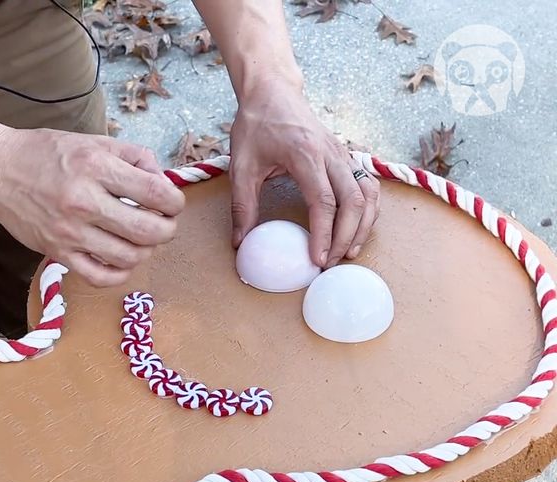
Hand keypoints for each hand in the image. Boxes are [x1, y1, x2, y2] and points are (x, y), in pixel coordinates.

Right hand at [0, 127, 184, 285]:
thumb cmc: (46, 153)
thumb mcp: (92, 141)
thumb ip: (133, 157)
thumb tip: (164, 181)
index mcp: (96, 166)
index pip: (156, 193)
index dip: (175, 202)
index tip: (172, 203)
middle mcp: (83, 201)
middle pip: (148, 231)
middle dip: (167, 230)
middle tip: (164, 224)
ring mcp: (70, 231)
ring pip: (128, 257)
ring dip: (145, 251)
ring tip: (140, 240)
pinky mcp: (57, 252)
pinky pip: (100, 277)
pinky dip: (119, 273)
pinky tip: (121, 260)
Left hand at [229, 79, 379, 267]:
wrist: (272, 92)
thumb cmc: (256, 126)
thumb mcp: (241, 167)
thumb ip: (242, 206)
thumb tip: (240, 242)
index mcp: (306, 154)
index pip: (323, 201)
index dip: (324, 234)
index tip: (317, 259)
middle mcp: (332, 153)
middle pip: (354, 201)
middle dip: (346, 237)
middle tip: (332, 263)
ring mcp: (343, 154)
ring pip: (368, 194)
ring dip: (363, 226)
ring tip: (349, 252)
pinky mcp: (347, 157)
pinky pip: (368, 185)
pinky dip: (368, 210)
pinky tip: (357, 229)